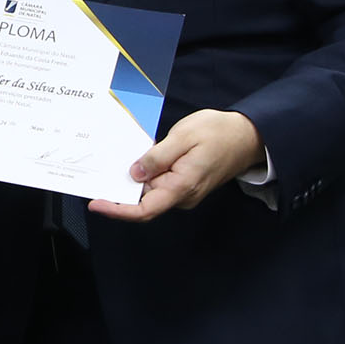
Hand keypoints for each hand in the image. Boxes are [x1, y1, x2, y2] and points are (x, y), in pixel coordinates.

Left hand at [91, 109, 264, 223]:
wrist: (248, 135)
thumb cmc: (219, 133)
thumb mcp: (183, 137)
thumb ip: (157, 157)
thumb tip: (135, 173)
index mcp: (182, 187)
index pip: (144, 210)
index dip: (117, 210)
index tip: (96, 204)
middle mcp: (182, 195)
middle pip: (143, 202)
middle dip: (119, 192)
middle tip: (98, 175)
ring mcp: (184, 191)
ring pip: (150, 192)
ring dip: (132, 182)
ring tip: (114, 163)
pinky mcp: (184, 184)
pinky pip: (159, 184)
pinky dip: (144, 176)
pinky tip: (136, 161)